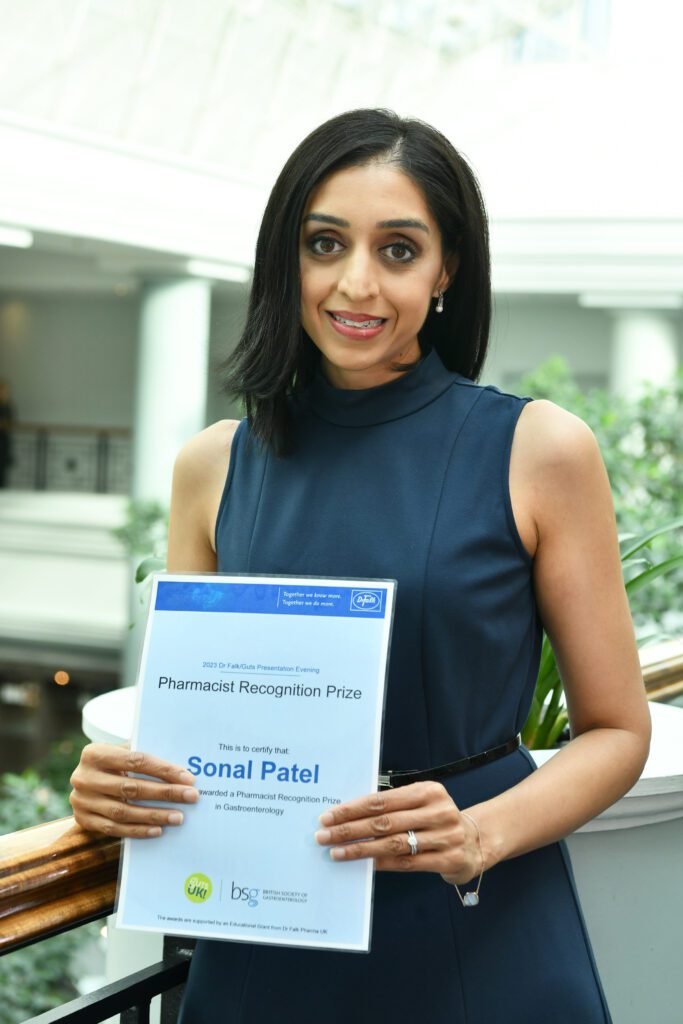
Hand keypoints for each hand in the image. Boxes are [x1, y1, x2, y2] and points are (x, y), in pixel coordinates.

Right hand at [69, 742, 198, 838]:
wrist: (83, 780)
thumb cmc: (112, 763)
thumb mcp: (120, 752)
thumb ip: (142, 758)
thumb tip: (180, 771)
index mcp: (94, 754)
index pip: (136, 761)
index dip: (164, 770)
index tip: (187, 778)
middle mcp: (84, 777)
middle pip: (132, 788)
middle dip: (165, 793)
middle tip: (191, 796)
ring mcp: (81, 800)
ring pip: (124, 811)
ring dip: (154, 815)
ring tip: (178, 817)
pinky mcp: (83, 819)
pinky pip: (114, 829)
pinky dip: (138, 830)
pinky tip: (158, 830)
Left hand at [314, 781, 483, 883]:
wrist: (477, 841)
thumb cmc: (436, 820)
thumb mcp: (420, 804)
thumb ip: (393, 807)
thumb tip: (349, 816)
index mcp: (428, 791)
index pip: (381, 800)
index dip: (352, 809)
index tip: (329, 816)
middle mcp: (438, 811)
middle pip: (384, 822)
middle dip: (349, 829)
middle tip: (324, 835)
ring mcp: (445, 836)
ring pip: (393, 844)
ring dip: (360, 849)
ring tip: (336, 852)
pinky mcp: (449, 859)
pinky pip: (407, 863)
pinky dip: (382, 863)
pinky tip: (364, 864)